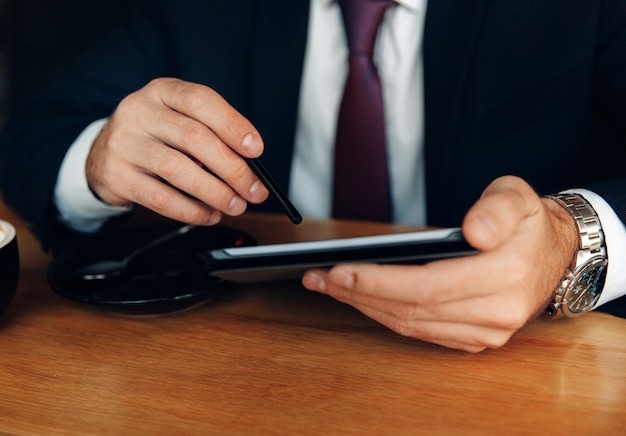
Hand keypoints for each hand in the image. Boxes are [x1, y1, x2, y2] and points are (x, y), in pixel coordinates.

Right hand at [86, 78, 268, 224]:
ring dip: (214, 192)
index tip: (256, 149)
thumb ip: (212, 133)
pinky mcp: (117, 176)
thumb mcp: (178, 119)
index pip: (201, 100)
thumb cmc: (156, 136)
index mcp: (162, 91)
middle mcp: (140, 111)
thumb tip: (250, 164)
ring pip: (177, 168)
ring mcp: (124, 143)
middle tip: (254, 190)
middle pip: (194, 137)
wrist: (101, 154)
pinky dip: (191, 210)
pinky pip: (160, 198)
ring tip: (235, 205)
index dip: (232, 125)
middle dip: (232, 168)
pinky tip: (208, 215)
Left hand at [302, 176, 578, 351]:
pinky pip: (419, 331)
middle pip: (411, 310)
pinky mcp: (473, 338)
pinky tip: (360, 298)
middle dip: (358, 293)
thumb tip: (473, 231)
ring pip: (410, 325)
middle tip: (319, 277)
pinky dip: (384, 315)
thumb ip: (496, 208)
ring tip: (327, 286)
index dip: (380, 281)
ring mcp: (485, 332)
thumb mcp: (517, 196)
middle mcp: (496, 313)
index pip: (429, 286)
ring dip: (364, 306)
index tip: (340, 271)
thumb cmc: (527, 223)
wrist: (553, 256)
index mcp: (506, 276)